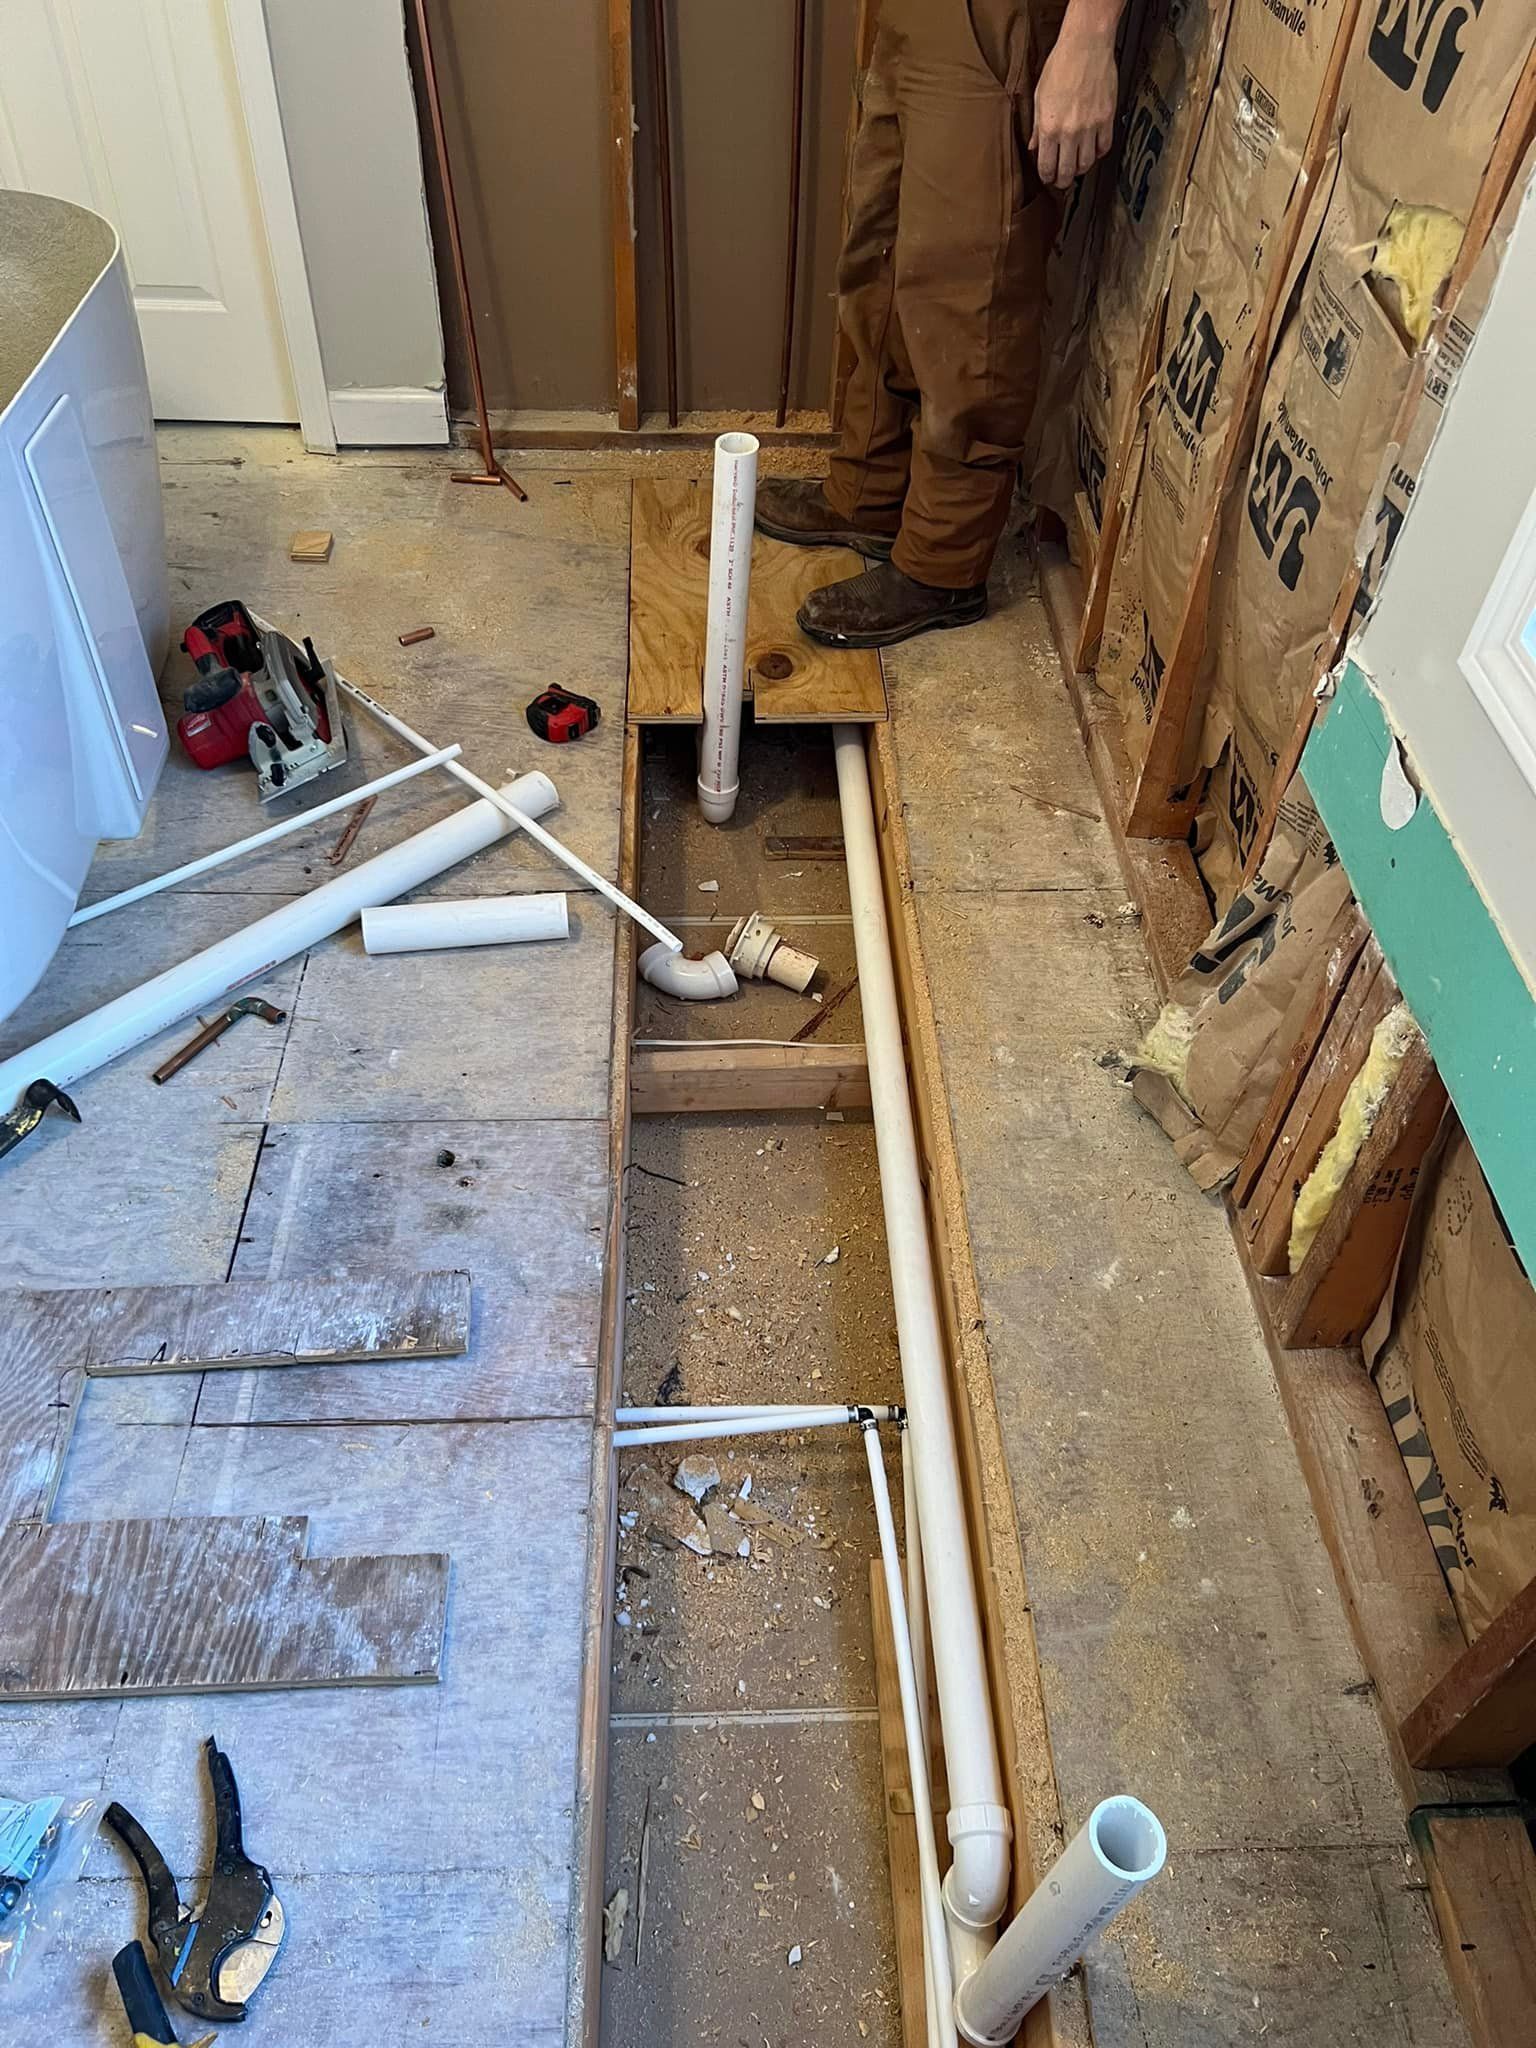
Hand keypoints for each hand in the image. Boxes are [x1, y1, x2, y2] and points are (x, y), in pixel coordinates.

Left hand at [1030, 24, 1117, 189]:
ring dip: (1080, 169)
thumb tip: (1034, 147)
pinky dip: (1098, 152)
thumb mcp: (1040, 97)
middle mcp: (1070, 132)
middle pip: (1068, 171)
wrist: (1086, 46)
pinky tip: (1093, 149)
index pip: (1047, 167)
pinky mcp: (1107, 118)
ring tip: (1076, 166)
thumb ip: (1038, 126)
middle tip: (1061, 180)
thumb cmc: (1061, 66)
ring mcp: (1091, 127)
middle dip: (1062, 180)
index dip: (1046, 177)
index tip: (1047, 178)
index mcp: (1050, 128)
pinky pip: (1104, 147)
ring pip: (1087, 163)